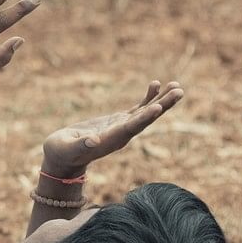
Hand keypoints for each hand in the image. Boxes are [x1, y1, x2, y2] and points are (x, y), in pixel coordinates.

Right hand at [42, 81, 183, 175]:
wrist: (63, 158)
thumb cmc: (62, 153)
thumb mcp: (67, 149)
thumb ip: (81, 145)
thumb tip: (93, 140)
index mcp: (110, 141)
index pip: (131, 128)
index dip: (145, 118)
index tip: (159, 107)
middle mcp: (121, 135)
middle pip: (146, 119)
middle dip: (163, 105)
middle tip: (179, 91)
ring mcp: (122, 128)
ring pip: (146, 112)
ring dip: (162, 99)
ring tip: (176, 85)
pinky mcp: (118, 122)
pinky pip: (138, 109)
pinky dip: (148, 97)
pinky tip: (156, 84)